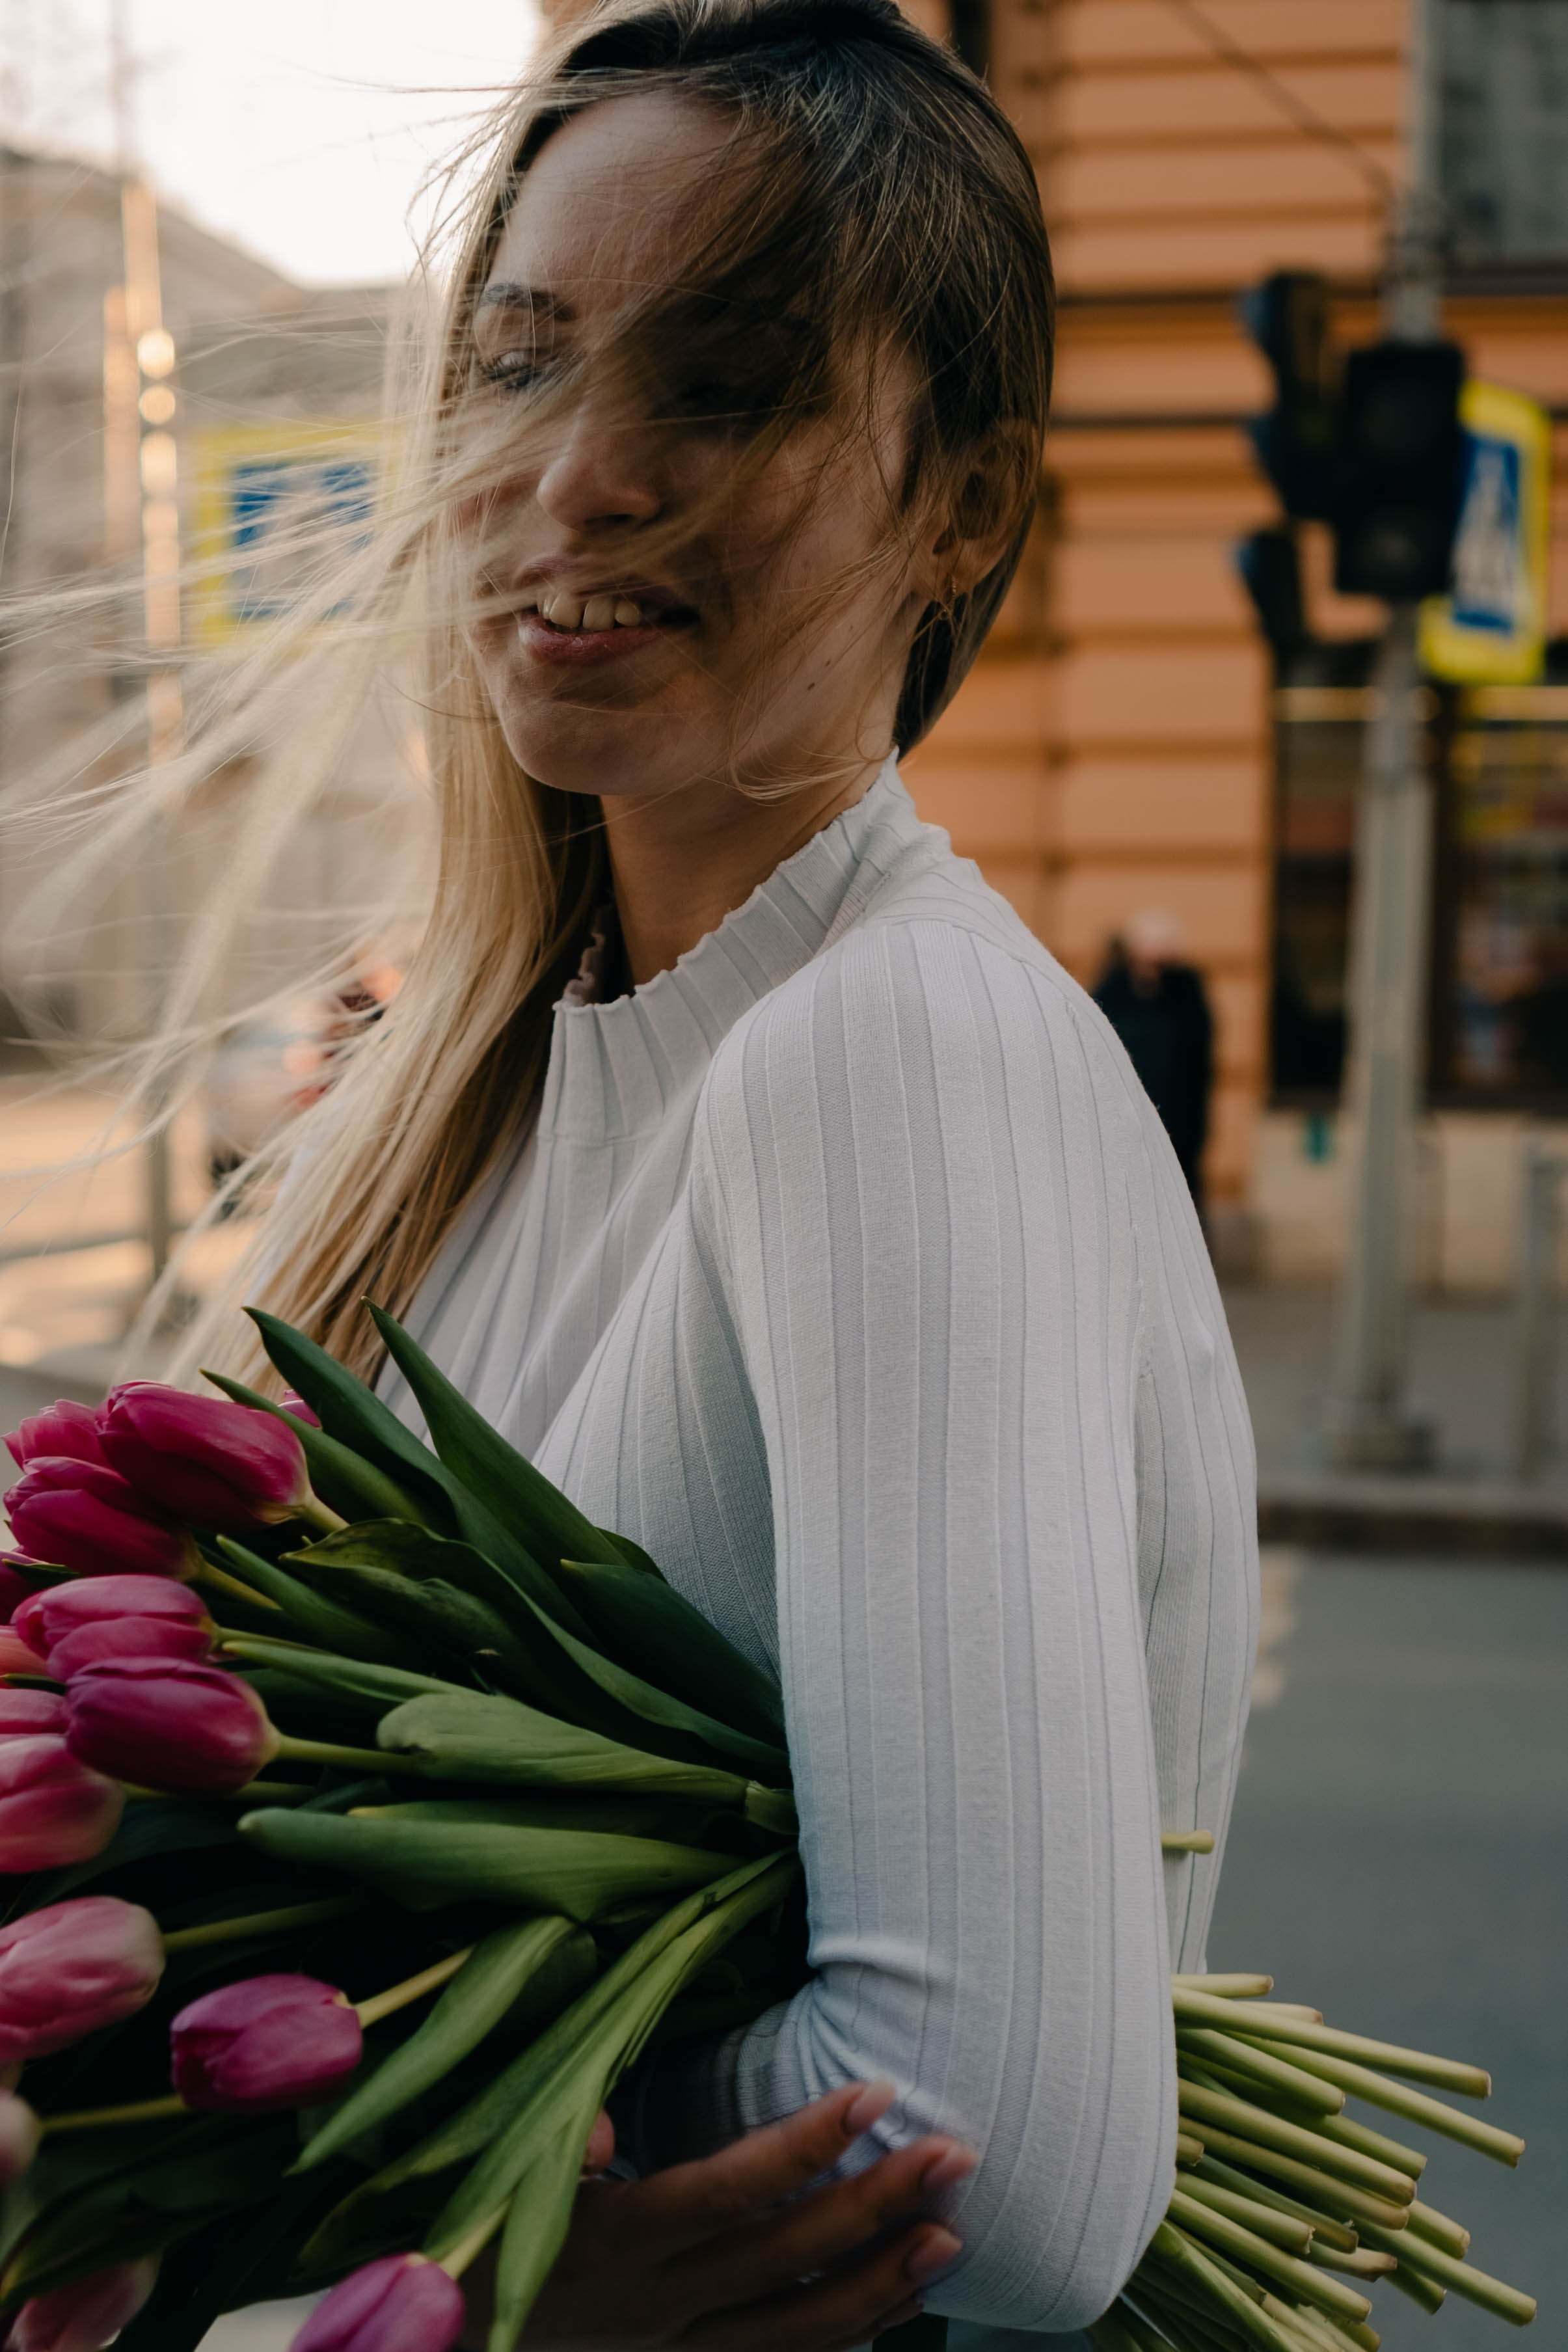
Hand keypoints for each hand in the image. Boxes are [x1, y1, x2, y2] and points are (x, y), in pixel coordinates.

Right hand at [460, 2080, 973, 2351]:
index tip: (876, 2092)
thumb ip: (552, 2141)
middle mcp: (650, 2308)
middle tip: (956, 2153)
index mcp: (610, 2242)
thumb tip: (603, 2137)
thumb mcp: (491, 2178)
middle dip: (876, 2206)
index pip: (728, 2192)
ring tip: (952, 2233)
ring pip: (797, 2331)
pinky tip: (901, 2301)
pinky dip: (847, 2335)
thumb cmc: (463, 2231)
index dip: (805, 2146)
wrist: (430, 2343)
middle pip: (784, 2261)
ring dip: (881, 2283)